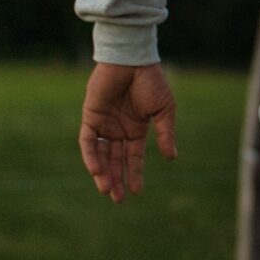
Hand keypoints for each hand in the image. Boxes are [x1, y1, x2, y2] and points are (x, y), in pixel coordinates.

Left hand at [79, 62, 178, 202]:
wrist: (133, 60)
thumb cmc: (151, 81)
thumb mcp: (164, 110)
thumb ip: (165, 133)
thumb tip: (171, 157)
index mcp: (136, 128)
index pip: (133, 157)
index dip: (134, 174)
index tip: (137, 192)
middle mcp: (118, 129)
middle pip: (115, 160)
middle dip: (116, 179)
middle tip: (118, 199)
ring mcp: (104, 123)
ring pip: (100, 154)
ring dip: (102, 172)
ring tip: (107, 190)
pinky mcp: (91, 115)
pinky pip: (88, 140)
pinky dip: (91, 155)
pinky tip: (96, 170)